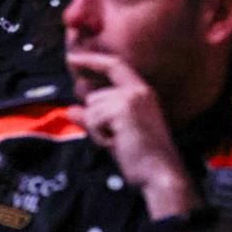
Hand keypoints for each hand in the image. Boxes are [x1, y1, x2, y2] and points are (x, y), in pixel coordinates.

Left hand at [66, 50, 195, 219]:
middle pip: (94, 96)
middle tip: (113, 139)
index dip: (91, 59)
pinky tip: (115, 143)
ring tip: (118, 142)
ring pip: (91, 108)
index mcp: (141, 92)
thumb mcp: (113, 133)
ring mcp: (130, 97)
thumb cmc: (141, 157)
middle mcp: (138, 90)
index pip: (114, 65)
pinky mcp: (123, 108)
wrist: (159, 174)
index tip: (73, 58)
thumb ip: (93, 117)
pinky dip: (98, 135)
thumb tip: (72, 110)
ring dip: (97, 129)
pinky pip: (92, 118)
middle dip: (94, 120)